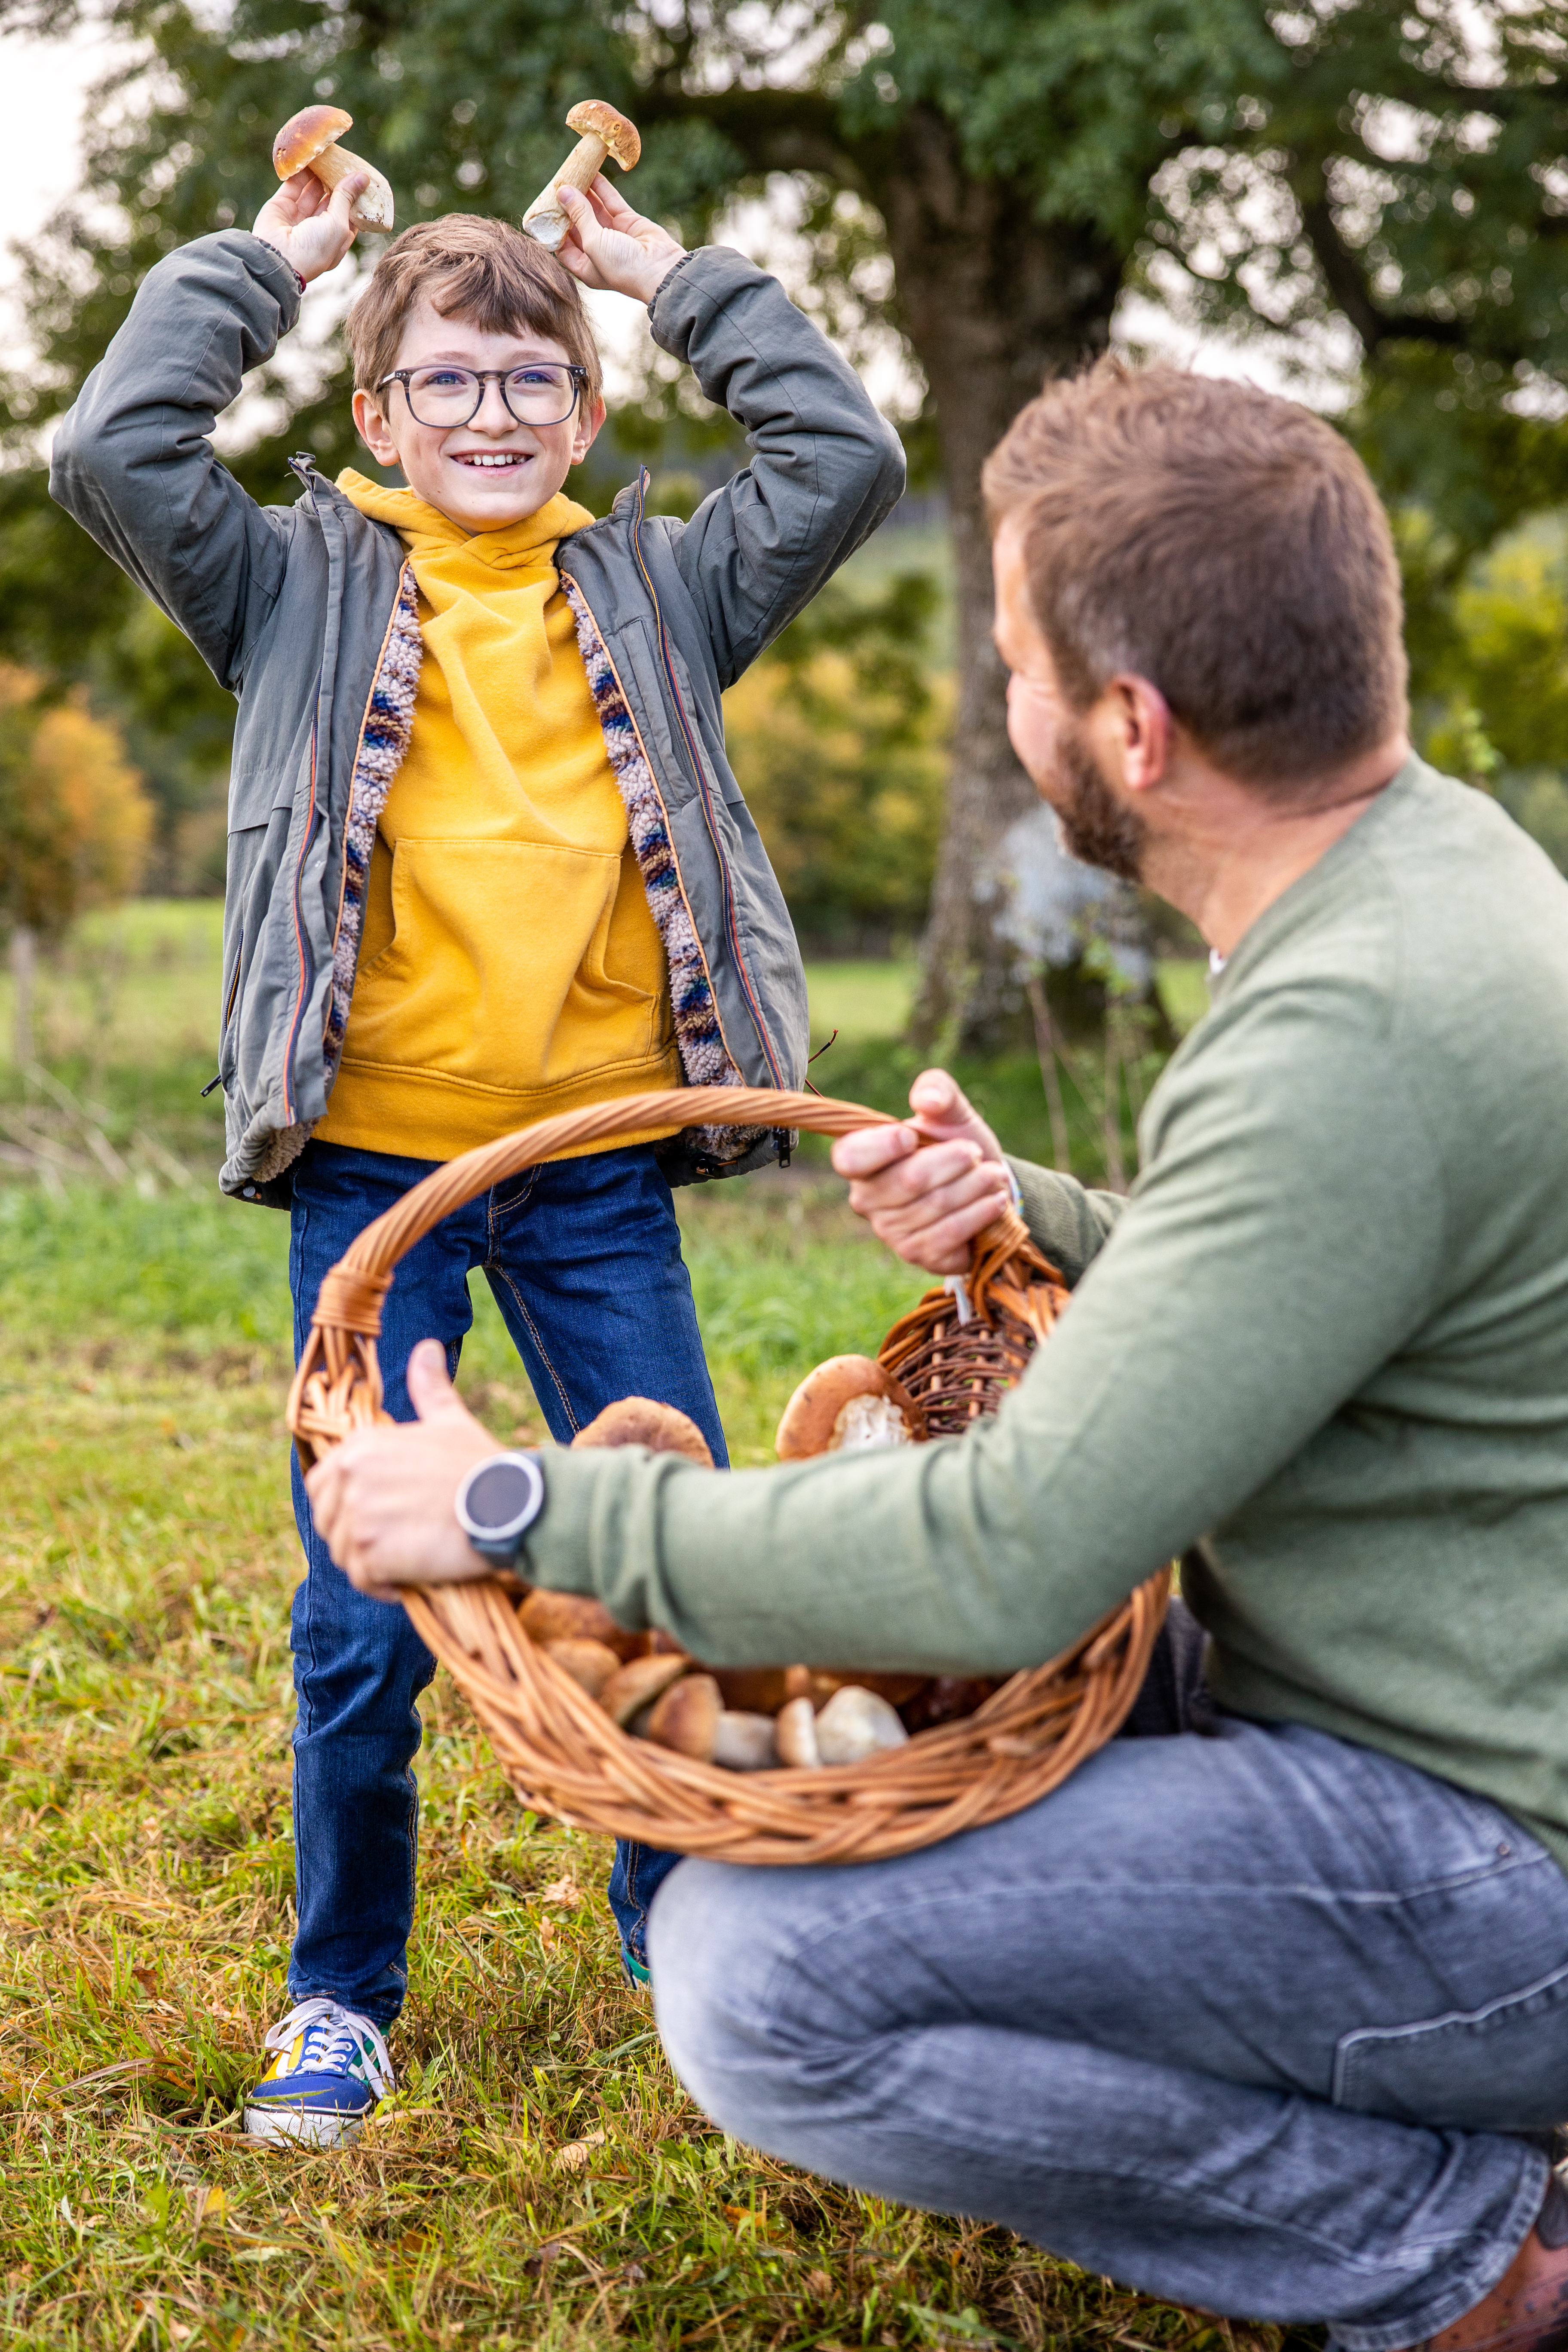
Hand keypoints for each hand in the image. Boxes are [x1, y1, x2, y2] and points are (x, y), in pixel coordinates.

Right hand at [250, 167, 365, 285]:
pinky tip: (309, 156)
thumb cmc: (314, 249)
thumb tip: (363, 176)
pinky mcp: (282, 205)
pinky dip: (300, 172)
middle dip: (337, 181)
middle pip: (331, 200)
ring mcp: (299, 217)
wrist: (277, 259)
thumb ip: (347, 198)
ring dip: (320, 173)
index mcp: (336, 239)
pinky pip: (293, 185)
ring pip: (312, 190)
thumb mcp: (338, 224)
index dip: (355, 195)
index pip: (349, 214)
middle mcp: (319, 228)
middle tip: (344, 159)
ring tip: (328, 154)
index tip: (361, 175)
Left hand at [304, 1340, 503, 1597]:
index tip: (380, 1518)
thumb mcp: (450, 1420)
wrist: (508, 1505)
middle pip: (328, 1523)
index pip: (320, 1485)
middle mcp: (349, 1477)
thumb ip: (429, 1388)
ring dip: (371, 1565)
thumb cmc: (481, 1465)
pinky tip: (408, 1581)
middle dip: (356, 1538)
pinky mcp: (368, 1552)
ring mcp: (356, 1516)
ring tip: (408, 1561)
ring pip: (342, 1554)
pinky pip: (361, 1579)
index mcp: (360, 1446)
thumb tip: (426, 1348)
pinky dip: (381, 1587)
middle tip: (398, 1543)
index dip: (344, 1507)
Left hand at [555, 178, 685, 304]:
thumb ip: (579, 215)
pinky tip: (591, 173)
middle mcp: (598, 252)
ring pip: (594, 209)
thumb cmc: (623, 267)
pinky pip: (611, 201)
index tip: (544, 209)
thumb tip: (563, 191)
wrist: (661, 270)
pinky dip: (602, 187)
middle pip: (577, 224)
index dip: (553, 228)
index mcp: (586, 267)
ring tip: (571, 174)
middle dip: (566, 206)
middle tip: (555, 186)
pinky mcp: (628, 221)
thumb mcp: (593, 242)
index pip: (564, 246)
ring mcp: (614, 235)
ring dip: (583, 193)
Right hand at [831, 1069, 1013, 1274]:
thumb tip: (927, 1100)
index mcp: (861, 1157)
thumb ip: (938, 1091)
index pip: (850, 1157)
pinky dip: (979, 1214)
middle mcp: (867, 1198)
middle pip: (907, 1181)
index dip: (879, 1147)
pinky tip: (996, 1201)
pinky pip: (948, 1235)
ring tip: (995, 1175)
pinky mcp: (917, 1254)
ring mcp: (890, 1230)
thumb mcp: (951, 1111)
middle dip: (952, 1163)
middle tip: (975, 1152)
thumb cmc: (955, 1143)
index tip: (910, 1135)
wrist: (982, 1185)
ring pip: (934, 1207)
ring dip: (973, 1188)